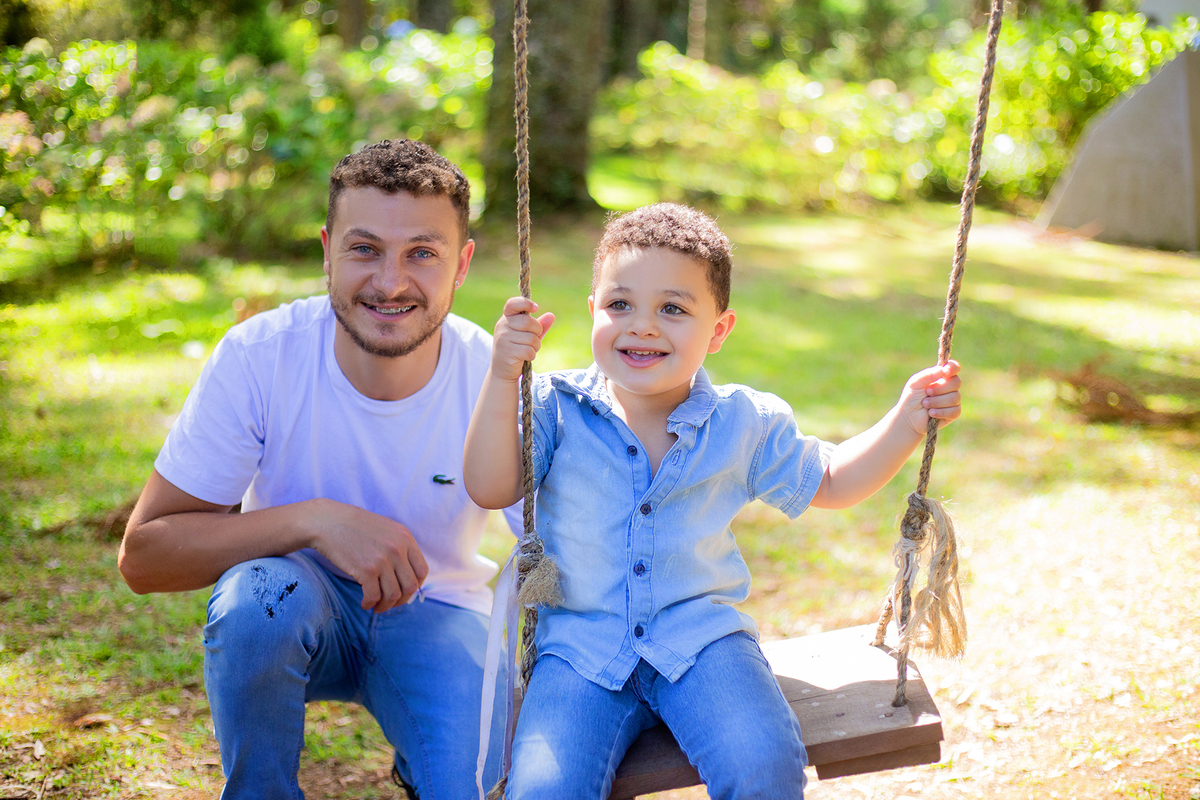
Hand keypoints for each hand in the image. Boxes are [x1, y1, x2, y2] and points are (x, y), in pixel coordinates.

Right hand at [306, 499, 429, 611]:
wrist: (328, 521)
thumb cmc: (355, 526)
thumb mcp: (386, 529)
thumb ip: (400, 547)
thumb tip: (407, 575)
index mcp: (405, 537)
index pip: (421, 571)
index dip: (415, 586)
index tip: (404, 592)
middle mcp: (398, 549)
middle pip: (410, 586)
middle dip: (401, 600)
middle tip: (390, 603)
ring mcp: (383, 560)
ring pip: (393, 595)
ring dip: (385, 605)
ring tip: (376, 606)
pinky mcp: (366, 570)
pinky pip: (374, 596)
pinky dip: (369, 603)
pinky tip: (364, 602)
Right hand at [490, 296, 554, 381]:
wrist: (503, 370)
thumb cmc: (517, 348)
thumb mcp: (528, 335)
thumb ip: (539, 325)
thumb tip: (551, 315)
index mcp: (506, 318)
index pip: (513, 304)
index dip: (525, 303)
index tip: (536, 308)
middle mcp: (502, 326)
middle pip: (528, 322)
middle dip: (537, 331)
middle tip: (533, 339)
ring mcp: (503, 339)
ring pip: (531, 338)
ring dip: (535, 346)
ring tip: (527, 350)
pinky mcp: (507, 352)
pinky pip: (529, 350)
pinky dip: (531, 355)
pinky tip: (524, 357)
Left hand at [897, 360, 961, 436]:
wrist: (908, 417)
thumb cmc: (911, 398)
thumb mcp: (915, 383)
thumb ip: (928, 374)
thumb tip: (943, 369)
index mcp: (941, 376)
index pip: (954, 367)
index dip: (952, 368)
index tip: (945, 372)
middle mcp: (949, 387)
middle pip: (956, 382)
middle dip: (940, 388)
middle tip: (926, 392)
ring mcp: (953, 400)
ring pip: (955, 398)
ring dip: (937, 402)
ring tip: (925, 404)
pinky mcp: (953, 413)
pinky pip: (954, 411)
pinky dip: (941, 412)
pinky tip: (931, 413)